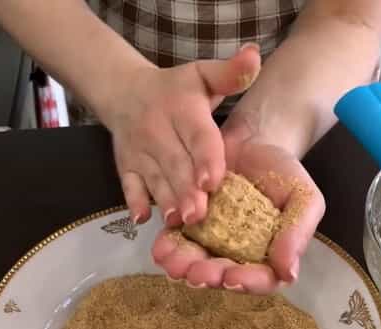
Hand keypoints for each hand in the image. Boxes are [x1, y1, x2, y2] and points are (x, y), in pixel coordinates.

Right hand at [105, 45, 260, 226]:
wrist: (126, 92)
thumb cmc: (176, 89)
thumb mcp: (203, 74)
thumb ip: (231, 72)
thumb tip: (254, 55)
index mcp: (182, 109)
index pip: (197, 135)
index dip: (205, 158)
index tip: (212, 180)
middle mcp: (158, 130)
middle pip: (175, 163)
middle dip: (187, 190)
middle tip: (199, 213)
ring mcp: (140, 151)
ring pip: (155, 179)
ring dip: (166, 200)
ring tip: (179, 221)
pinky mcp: (126, 166)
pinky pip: (128, 185)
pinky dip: (133, 202)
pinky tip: (141, 218)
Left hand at [151, 111, 325, 293]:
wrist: (252, 140)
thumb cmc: (282, 172)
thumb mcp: (303, 197)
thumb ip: (298, 233)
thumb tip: (288, 274)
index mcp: (269, 255)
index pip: (261, 279)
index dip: (247, 283)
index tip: (232, 279)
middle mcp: (238, 255)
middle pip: (223, 275)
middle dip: (209, 276)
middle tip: (196, 274)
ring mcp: (211, 242)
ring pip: (195, 262)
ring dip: (183, 266)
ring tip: (173, 264)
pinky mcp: (188, 225)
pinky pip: (176, 240)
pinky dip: (167, 246)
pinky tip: (160, 247)